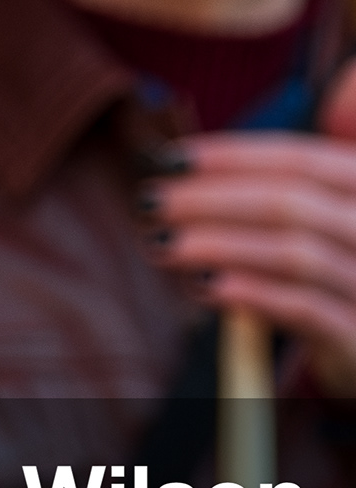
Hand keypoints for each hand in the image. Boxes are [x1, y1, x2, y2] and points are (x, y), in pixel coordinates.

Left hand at [146, 72, 355, 391]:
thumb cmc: (336, 275)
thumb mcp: (323, 222)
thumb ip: (295, 186)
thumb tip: (236, 154)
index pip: (303, 160)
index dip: (234, 157)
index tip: (171, 161)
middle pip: (293, 203)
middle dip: (212, 199)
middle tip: (152, 204)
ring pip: (295, 254)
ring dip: (220, 246)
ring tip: (163, 243)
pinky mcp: (355, 333)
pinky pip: (304, 308)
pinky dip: (252, 293)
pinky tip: (204, 287)